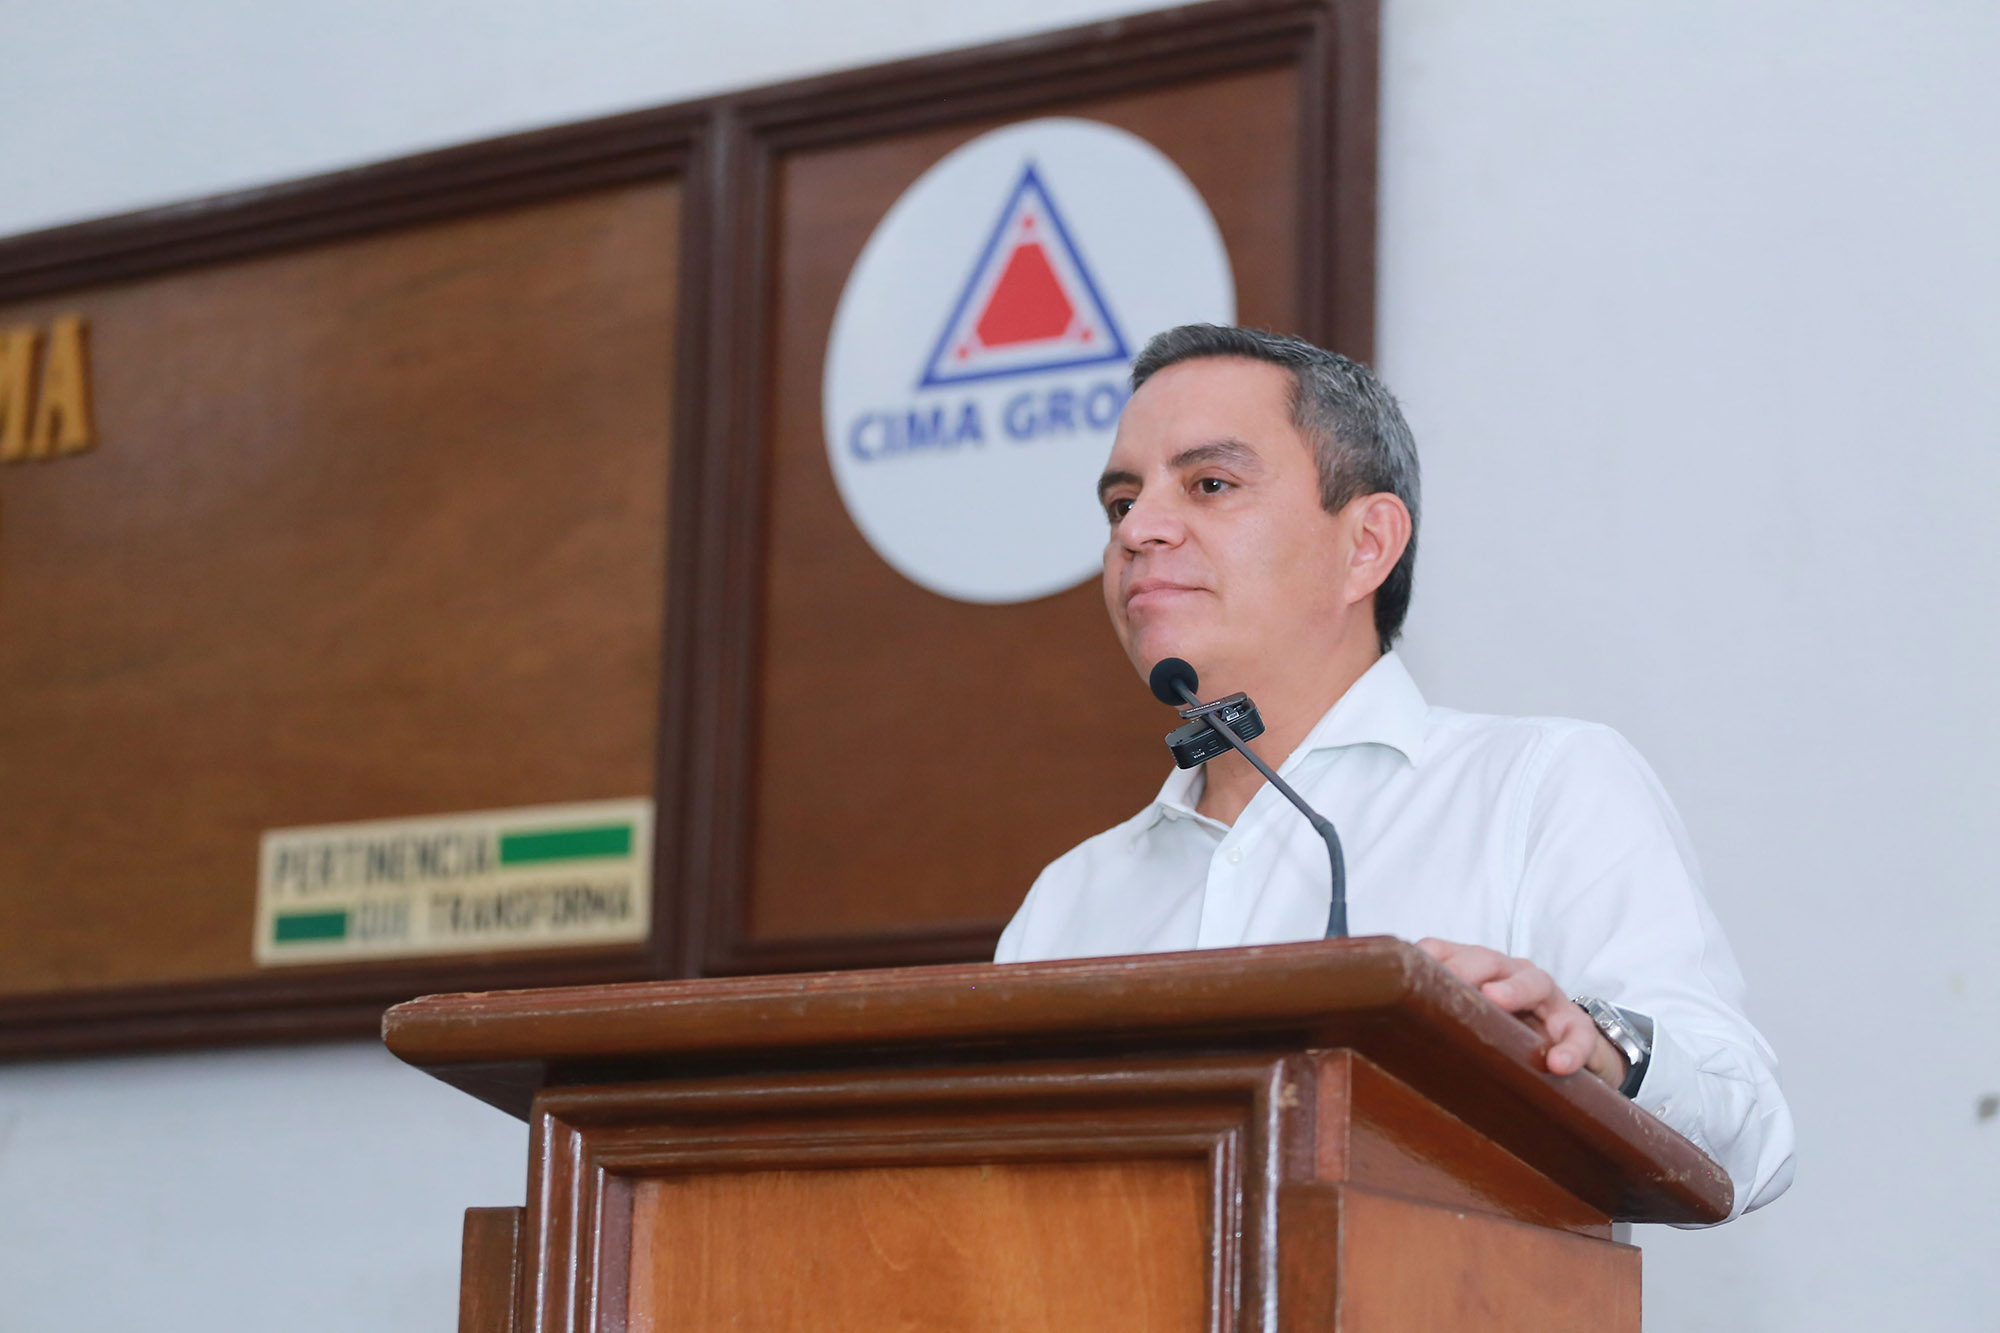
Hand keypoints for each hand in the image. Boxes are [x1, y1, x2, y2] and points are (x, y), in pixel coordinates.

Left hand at [1416, 938, 1626, 1086]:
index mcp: (1478, 971)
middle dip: (1466, 967)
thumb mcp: (1469, 1020)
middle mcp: (1510, 974)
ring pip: (1533, 982)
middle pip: (1487, 960)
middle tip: (1448, 980)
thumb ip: (1434, 1016)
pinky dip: (1570, 1047)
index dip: (1430, 957)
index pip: (1449, 952)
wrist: (1566, 1050)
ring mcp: (1547, 997)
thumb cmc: (1505, 1031)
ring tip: (1496, 1001)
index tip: (1406, 967)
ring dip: (1513, 990)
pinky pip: (1577, 1033)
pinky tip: (1558, 1063)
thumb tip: (1380, 1027)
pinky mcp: (1576, 1026)